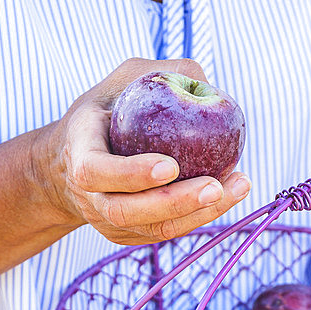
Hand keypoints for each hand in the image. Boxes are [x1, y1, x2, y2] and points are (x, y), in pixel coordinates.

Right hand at [37, 57, 250, 244]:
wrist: (73, 160)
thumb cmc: (108, 110)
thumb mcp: (124, 81)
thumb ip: (160, 74)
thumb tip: (208, 85)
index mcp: (80, 154)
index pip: (96, 171)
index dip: (131, 174)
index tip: (171, 166)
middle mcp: (91, 196)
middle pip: (127, 212)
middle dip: (174, 202)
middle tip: (215, 187)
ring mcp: (109, 221)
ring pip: (154, 229)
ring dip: (199, 213)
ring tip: (237, 188)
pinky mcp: (132, 235)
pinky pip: (168, 231)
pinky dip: (201, 215)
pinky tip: (231, 193)